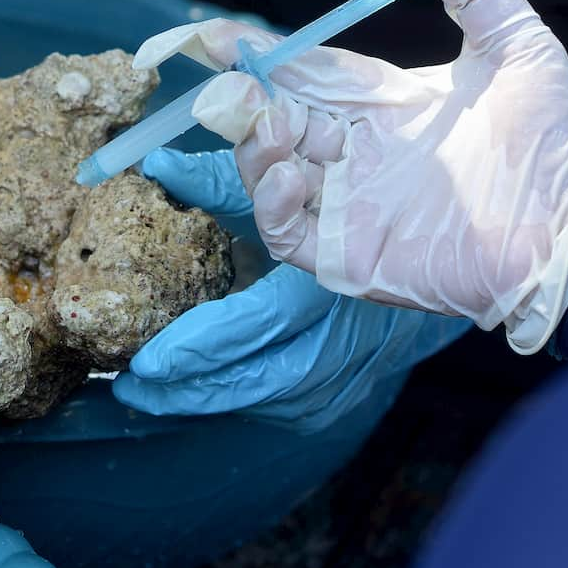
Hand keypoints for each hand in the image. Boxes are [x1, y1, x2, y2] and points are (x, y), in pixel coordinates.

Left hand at [112, 152, 465, 429]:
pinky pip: (278, 405)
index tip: (146, 360)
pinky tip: (195, 396)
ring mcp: (344, 375)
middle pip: (249, 378)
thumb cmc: (356, 205)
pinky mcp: (342, 395)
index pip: (255, 324)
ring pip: (261, 399)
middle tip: (128, 385)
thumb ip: (224, 179)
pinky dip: (235, 399)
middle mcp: (338, 337)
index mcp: (327, 281)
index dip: (200, 346)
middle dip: (183, 389)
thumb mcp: (295, 184)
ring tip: (146, 395)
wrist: (439, 253)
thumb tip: (157, 161)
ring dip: (201, 399)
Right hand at [175, 0, 567, 352]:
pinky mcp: (352, 255)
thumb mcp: (513, 38)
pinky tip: (293, 172)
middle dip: (241, 99)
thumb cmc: (557, 137)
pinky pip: (287, 231)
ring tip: (269, 123)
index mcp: (386, 105)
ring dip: (254, 146)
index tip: (216, 36)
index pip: (305, 74)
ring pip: (270, 173)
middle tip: (227, 83)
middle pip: (275, 119)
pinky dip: (273, 201)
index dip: (259, 55)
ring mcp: (352, 206)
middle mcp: (360, 153)